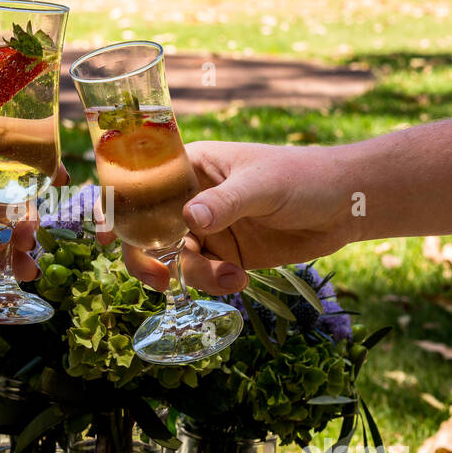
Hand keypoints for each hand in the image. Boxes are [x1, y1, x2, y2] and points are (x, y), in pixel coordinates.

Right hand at [120, 141, 358, 294]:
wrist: (346, 205)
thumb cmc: (304, 176)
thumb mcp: (264, 185)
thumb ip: (225, 202)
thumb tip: (188, 220)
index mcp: (190, 167)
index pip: (140, 184)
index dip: (115, 207)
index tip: (105, 234)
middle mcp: (189, 199)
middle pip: (145, 231)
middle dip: (145, 259)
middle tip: (160, 280)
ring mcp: (206, 230)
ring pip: (174, 261)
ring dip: (195, 276)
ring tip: (232, 278)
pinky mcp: (225, 256)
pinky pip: (202, 276)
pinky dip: (215, 284)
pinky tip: (241, 280)